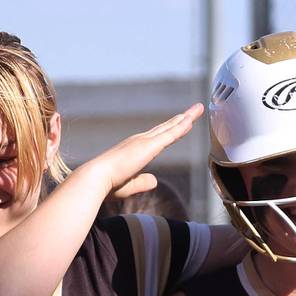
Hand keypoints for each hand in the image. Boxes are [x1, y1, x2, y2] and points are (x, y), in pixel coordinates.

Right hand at [84, 103, 203, 199]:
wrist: (96, 179)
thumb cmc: (107, 185)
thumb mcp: (129, 185)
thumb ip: (143, 182)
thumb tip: (155, 180)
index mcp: (134, 150)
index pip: (157, 138)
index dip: (170, 130)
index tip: (181, 124)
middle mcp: (139, 141)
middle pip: (166, 128)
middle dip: (180, 119)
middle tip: (194, 111)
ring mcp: (144, 142)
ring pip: (171, 127)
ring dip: (186, 118)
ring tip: (199, 108)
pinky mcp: (149, 146)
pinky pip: (171, 134)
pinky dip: (182, 126)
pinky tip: (192, 120)